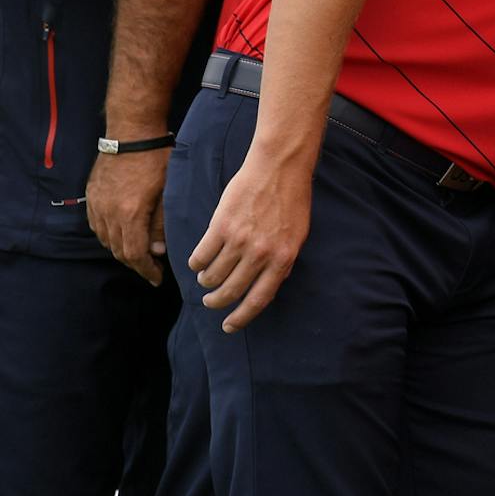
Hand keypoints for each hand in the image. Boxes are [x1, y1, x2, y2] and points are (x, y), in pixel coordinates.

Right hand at [87, 147, 168, 284]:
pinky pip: (96, 225)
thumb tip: (157, 250)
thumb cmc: (158, 159)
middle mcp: (108, 213)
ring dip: (121, 251)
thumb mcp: (169, 191)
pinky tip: (121, 236)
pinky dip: (108, 236)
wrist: (131, 133)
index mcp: (130, 214)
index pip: (135, 254)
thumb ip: (162, 223)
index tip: (157, 279)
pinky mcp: (91, 196)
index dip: (146, 270)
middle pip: (118, 250)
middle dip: (136, 264)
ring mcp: (97, 204)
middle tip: (151, 270)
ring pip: (105, 240)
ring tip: (139, 256)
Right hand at [187, 148, 312, 330]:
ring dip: (206, 281)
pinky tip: (197, 263)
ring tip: (206, 279)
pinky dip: (196, 263)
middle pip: (231, 291)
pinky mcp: (220, 226)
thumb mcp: (297, 236)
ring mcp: (240, 240)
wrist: (279, 168)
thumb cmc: (291, 201)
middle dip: (217, 302)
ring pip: (213, 274)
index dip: (242, 317)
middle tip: (210, 302)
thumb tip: (268, 286)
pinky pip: (201, 255)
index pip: (259, 299)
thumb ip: (282, 262)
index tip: (229, 327)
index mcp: (283, 259)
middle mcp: (261, 254)